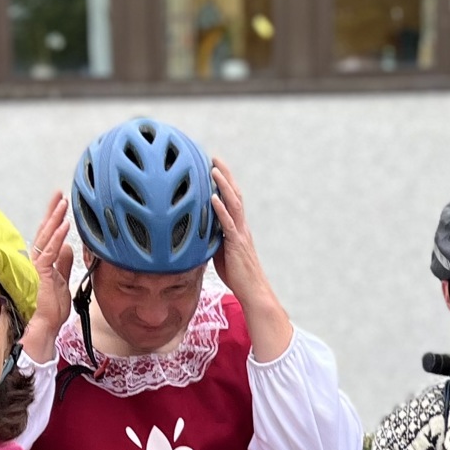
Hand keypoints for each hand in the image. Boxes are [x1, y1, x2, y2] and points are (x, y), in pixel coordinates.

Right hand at [21, 191, 74, 364]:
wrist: (43, 327)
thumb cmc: (50, 310)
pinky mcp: (40, 272)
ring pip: (47, 237)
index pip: (48, 236)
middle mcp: (37, 260)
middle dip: (53, 211)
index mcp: (42, 262)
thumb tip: (68, 248)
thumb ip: (64, 264)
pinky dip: (58, 237)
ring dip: (56, 219)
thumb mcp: (62, 282)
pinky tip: (65, 225)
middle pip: (45, 231)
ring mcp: (37, 266)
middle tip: (60, 194)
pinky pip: (50, 251)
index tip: (61, 203)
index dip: (54, 219)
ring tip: (64, 204)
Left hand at [209, 158, 292, 359]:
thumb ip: (212, 239)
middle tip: (215, 158)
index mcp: (238, 228)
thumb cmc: (237, 275)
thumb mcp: (221, 253)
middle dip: (225, 176)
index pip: (232, 200)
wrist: (253, 291)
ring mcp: (240, 235)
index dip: (224, 183)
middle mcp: (241, 227)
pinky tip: (213, 199)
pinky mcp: (237, 245)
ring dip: (223, 186)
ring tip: (214, 171)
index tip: (214, 166)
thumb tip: (196, 233)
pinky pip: (228, 225)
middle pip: (234, 195)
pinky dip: (221, 210)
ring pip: (233, 205)